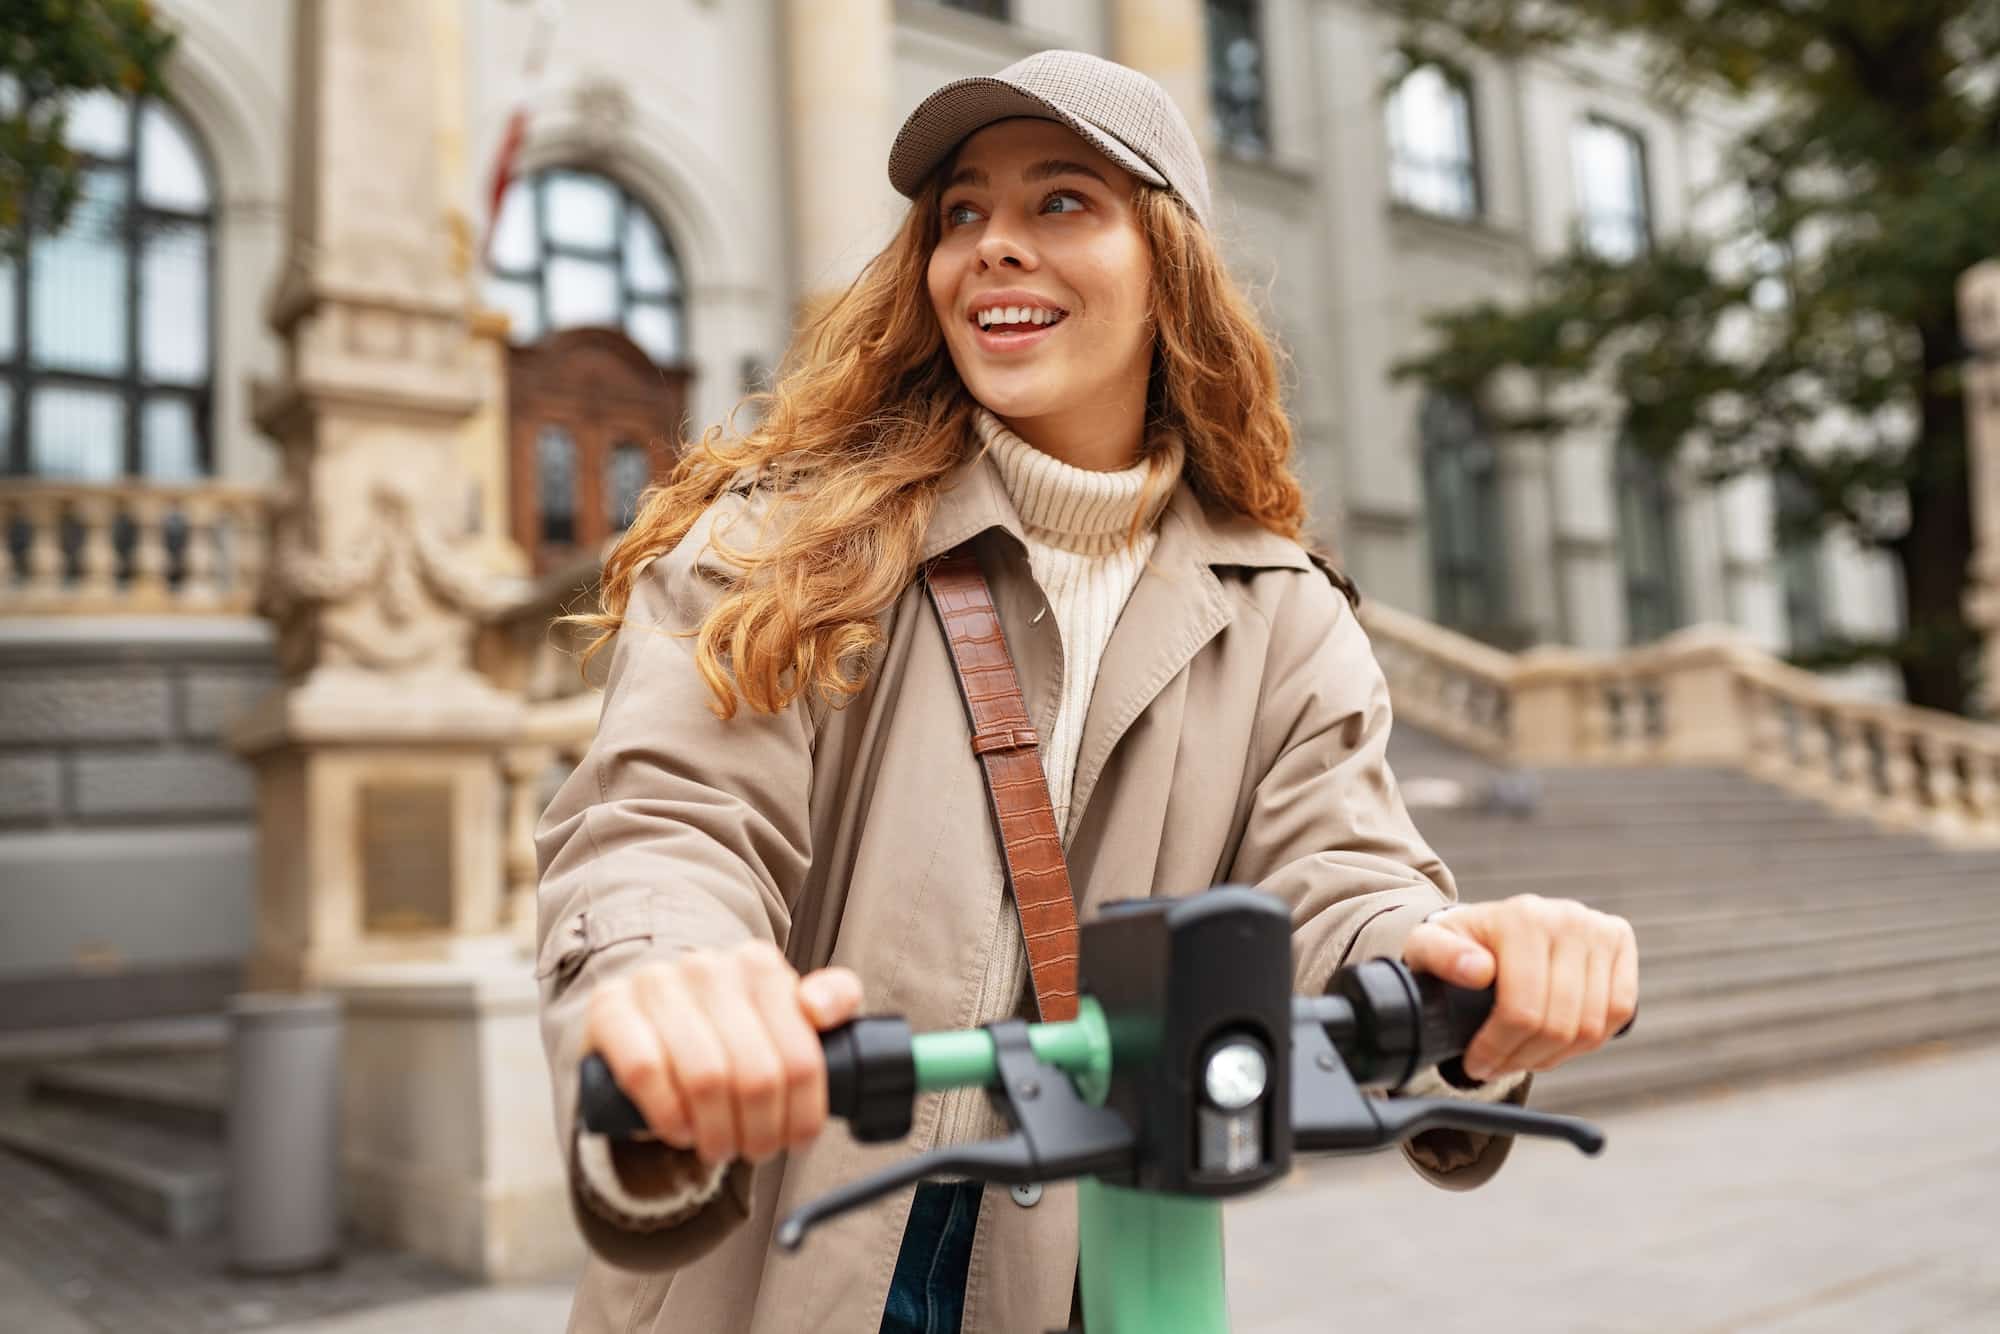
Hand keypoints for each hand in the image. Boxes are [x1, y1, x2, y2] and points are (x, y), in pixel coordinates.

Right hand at [582, 940, 863, 1164]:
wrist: (647, 1014)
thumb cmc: (725, 1025)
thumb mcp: (783, 1012)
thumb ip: (831, 1000)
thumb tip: (820, 1009)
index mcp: (759, 966)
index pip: (801, 1058)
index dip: (802, 1115)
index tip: (795, 1140)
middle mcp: (709, 967)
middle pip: (757, 1076)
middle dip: (760, 1131)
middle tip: (753, 1150)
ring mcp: (657, 984)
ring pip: (706, 1078)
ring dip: (717, 1131)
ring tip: (718, 1146)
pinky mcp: (611, 1009)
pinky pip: (645, 1072)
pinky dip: (668, 1115)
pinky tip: (679, 1129)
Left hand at [1401, 894, 1636, 1081]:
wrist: (1494, 925)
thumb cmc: (1460, 944)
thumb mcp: (1430, 946)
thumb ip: (1439, 955)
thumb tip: (1478, 971)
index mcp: (1521, 919)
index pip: (1522, 1009)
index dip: (1498, 1048)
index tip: (1476, 1064)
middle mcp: (1567, 918)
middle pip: (1559, 1023)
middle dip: (1524, 1057)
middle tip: (1499, 1067)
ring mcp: (1599, 928)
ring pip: (1591, 1025)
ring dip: (1556, 1056)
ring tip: (1525, 1056)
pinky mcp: (1620, 941)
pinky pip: (1619, 1011)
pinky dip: (1589, 1040)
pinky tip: (1558, 1041)